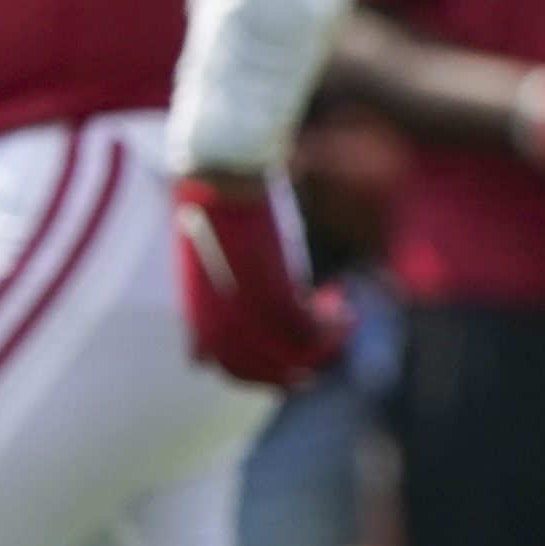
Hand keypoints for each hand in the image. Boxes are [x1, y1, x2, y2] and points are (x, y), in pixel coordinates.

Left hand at [172, 173, 350, 388]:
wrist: (222, 174)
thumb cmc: (219, 206)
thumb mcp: (211, 262)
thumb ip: (217, 296)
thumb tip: (217, 321)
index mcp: (199, 313)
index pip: (225, 367)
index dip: (261, 371)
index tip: (289, 357)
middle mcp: (216, 318)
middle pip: (257, 369)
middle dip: (294, 371)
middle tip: (324, 355)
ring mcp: (242, 305)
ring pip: (287, 353)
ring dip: (322, 346)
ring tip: (343, 320)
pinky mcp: (271, 288)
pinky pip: (308, 327)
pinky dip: (332, 325)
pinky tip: (345, 306)